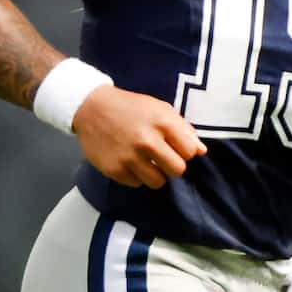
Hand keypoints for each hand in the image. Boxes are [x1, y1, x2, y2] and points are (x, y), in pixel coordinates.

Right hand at [74, 86, 203, 189]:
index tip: (175, 146)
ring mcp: (130, 157)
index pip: (190, 151)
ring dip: (155, 173)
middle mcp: (147, 141)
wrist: (91, 108)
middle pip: (177, 170)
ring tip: (145, 161)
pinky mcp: (115, 170)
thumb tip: (201, 151)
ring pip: (158, 182)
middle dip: (172, 165)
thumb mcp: (159, 108)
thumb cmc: (130, 107)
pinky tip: (129, 161)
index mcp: (161, 122)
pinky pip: (137, 184)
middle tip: (162, 157)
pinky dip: (136, 175)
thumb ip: (182, 128)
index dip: (185, 150)